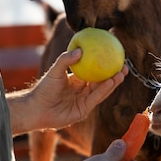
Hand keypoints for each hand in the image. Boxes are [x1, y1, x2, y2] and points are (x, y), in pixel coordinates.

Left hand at [7, 48, 126, 133]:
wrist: (36, 108)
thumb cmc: (44, 88)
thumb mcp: (55, 70)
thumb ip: (66, 60)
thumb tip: (80, 50)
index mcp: (78, 81)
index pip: (94, 71)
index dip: (104, 65)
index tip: (114, 55)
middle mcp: (83, 91)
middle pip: (103, 81)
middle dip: (114, 74)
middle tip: (124, 64)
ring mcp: (85, 101)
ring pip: (103, 90)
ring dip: (113, 82)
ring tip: (122, 72)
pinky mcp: (84, 110)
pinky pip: (96, 98)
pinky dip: (105, 89)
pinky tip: (112, 81)